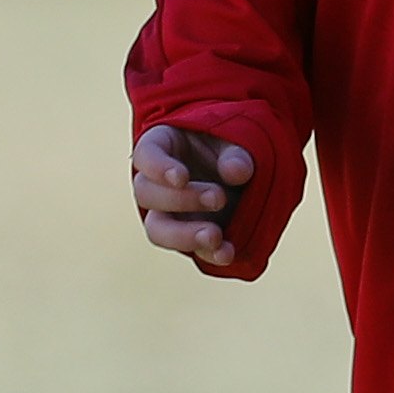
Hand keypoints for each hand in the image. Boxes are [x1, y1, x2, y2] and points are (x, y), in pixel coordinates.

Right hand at [131, 124, 253, 266]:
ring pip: (157, 229)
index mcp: (163, 145)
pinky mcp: (188, 234)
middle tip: (218, 198)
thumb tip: (237, 171)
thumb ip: (236, 153)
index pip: (146, 154)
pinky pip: (189, 248)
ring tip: (215, 236)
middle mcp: (157, 181)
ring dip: (184, 235)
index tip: (181, 177)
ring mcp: (169, 212)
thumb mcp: (238, 139)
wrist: (246, 171)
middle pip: (148, 194)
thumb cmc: (234, 146)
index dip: (158, 167)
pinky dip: (208, 253)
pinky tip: (226, 253)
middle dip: (181, 200)